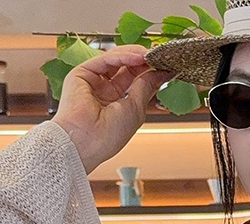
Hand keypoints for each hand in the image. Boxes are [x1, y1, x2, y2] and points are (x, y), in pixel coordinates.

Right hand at [52, 45, 174, 173]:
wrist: (86, 142)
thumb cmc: (108, 135)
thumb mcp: (136, 108)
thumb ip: (147, 86)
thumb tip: (162, 73)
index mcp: (118, 103)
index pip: (136, 81)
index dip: (150, 72)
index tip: (167, 67)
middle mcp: (105, 91)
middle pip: (126, 68)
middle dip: (143, 61)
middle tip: (160, 57)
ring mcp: (93, 81)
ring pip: (116, 61)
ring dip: (134, 56)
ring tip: (150, 55)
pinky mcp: (82, 74)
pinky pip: (105, 60)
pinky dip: (122, 56)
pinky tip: (137, 57)